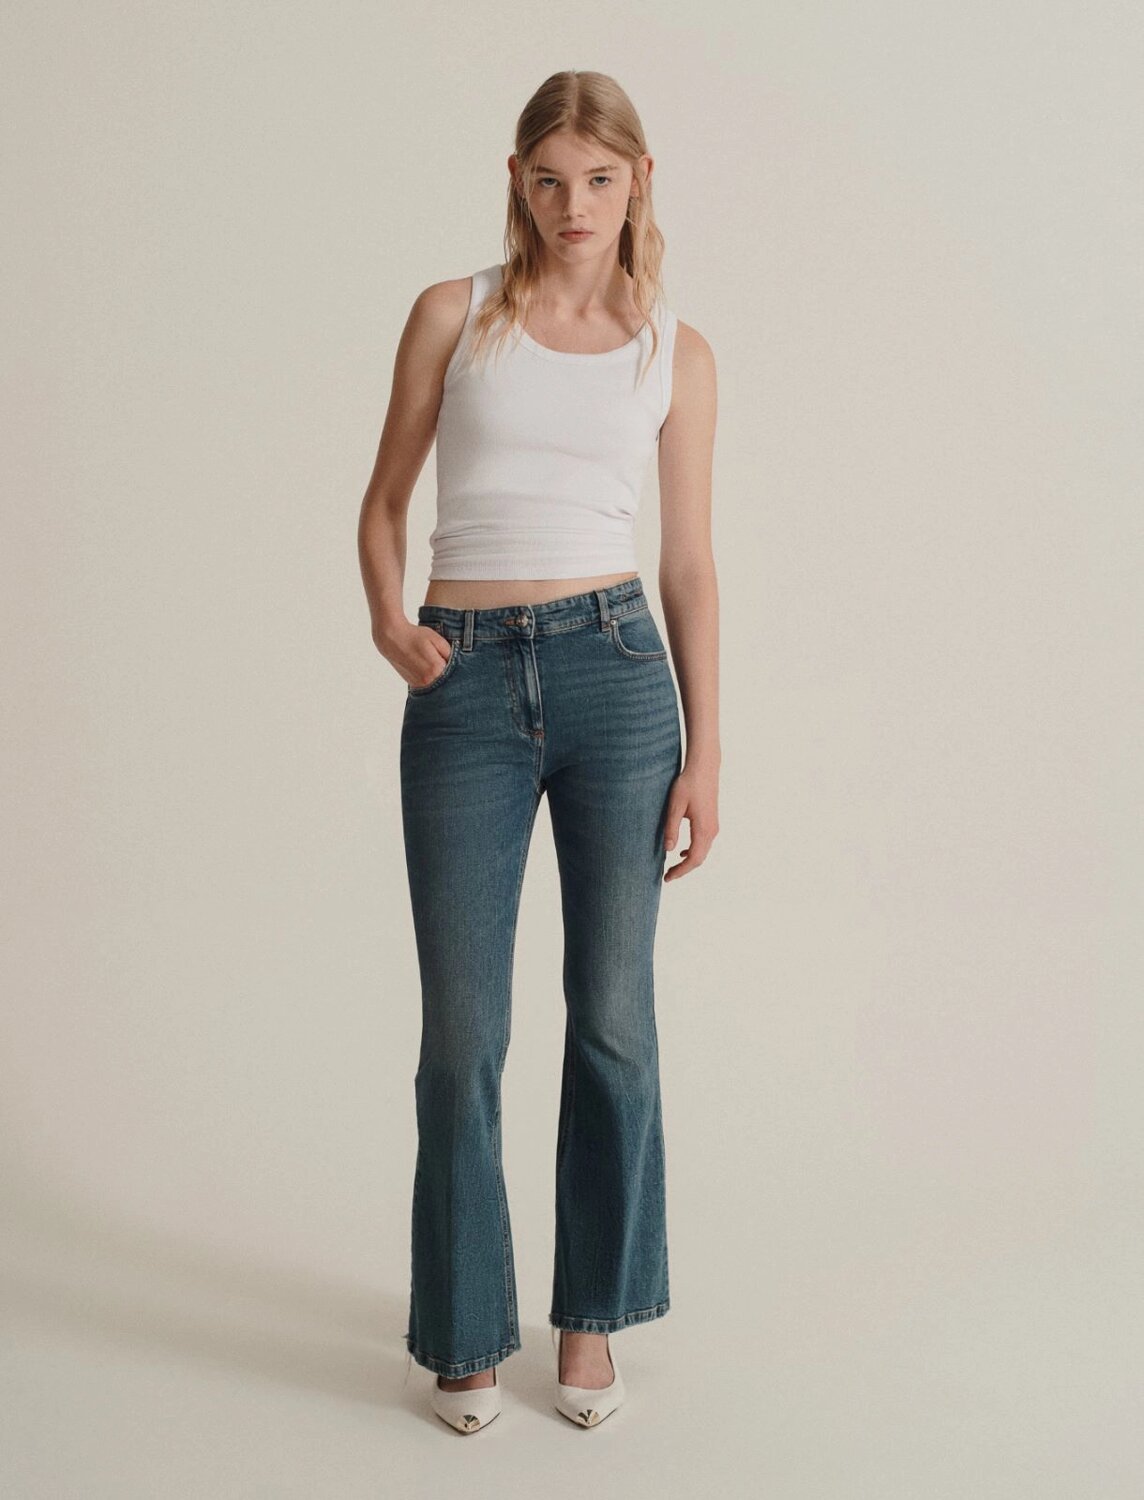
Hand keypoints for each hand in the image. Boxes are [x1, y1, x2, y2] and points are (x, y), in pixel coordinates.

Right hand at [380, 622, 452, 689]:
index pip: (456, 672)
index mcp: (436, 669)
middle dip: (450, 673)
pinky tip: (426, 668)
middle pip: (448, 681)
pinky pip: (429, 685)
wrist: (392, 638)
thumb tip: (458, 663)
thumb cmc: (415, 636)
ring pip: (438, 684)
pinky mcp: (413, 685)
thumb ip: (450, 653)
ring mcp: (420, 684)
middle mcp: (428, 680)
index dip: (457, 666)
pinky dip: (431, 679)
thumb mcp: (437, 639)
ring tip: (432, 662)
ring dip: (440, 677)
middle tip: (442, 660)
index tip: (454, 661)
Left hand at [662, 760, 718, 880]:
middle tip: (667, 876)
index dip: (680, 871)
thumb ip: (671, 828)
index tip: (667, 878)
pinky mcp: (712, 821)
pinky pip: (705, 843)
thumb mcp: (675, 806)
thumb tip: (668, 850)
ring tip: (673, 866)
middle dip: (684, 870)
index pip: (693, 859)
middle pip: (699, 859)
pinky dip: (694, 851)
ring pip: (703, 852)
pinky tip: (683, 851)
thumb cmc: (688, 784)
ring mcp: (714, 826)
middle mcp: (712, 831)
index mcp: (703, 829)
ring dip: (689, 862)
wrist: (704, 768)